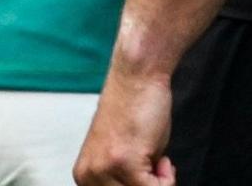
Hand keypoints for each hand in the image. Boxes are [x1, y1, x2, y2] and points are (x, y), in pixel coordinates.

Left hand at [73, 71, 174, 185]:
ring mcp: (105, 170)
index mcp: (85, 175)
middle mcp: (89, 175)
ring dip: (159, 182)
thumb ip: (124, 179)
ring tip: (157, 161)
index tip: (148, 177)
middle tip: (155, 169)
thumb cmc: (134, 108)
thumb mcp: (123, 155)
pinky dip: (167, 178)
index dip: (138, 185)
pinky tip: (162, 158)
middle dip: (150, 185)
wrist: (137, 77)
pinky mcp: (126, 162)